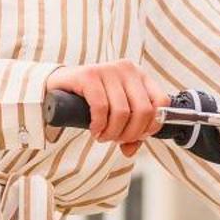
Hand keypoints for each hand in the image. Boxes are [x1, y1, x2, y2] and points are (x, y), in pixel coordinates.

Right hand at [44, 61, 172, 155]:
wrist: (57, 87)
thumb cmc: (91, 101)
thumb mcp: (116, 115)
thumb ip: (129, 132)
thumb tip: (131, 150)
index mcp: (140, 76)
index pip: (162, 102)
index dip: (153, 125)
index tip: (138, 136)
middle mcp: (127, 69)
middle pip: (143, 110)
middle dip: (130, 133)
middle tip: (116, 140)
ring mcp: (108, 69)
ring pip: (122, 112)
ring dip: (112, 133)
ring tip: (103, 136)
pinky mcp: (89, 75)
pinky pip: (101, 107)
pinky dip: (99, 125)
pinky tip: (94, 130)